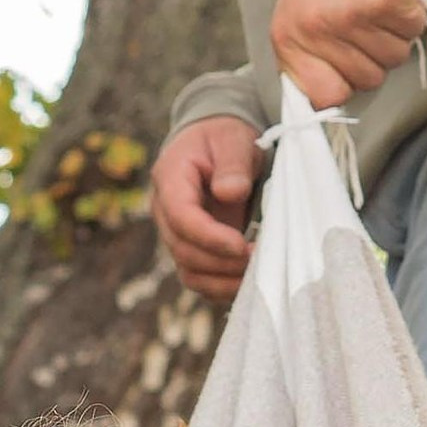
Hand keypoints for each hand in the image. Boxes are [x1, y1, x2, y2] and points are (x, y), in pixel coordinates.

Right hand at [149, 115, 259, 300]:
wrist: (215, 146)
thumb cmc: (224, 139)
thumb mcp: (233, 139)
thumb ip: (232, 164)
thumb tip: (229, 193)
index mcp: (170, 179)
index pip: (180, 216)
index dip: (209, 237)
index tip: (240, 245)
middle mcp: (166, 212)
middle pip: (183, 250)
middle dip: (222, 262)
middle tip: (260, 259)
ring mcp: (177, 234)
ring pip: (189, 272)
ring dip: (223, 281)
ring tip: (258, 275)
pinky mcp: (193, 249)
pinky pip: (201, 279)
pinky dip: (223, 287)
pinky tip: (250, 282)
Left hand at [269, 0, 426, 107]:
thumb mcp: (296, 19)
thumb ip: (306, 62)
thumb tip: (325, 101)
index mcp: (290, 38)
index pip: (325, 97)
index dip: (344, 87)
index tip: (346, 69)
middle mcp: (319, 29)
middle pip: (369, 80)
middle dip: (372, 58)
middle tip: (362, 25)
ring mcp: (355, 14)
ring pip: (395, 58)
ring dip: (392, 36)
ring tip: (374, 7)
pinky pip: (413, 30)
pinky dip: (410, 15)